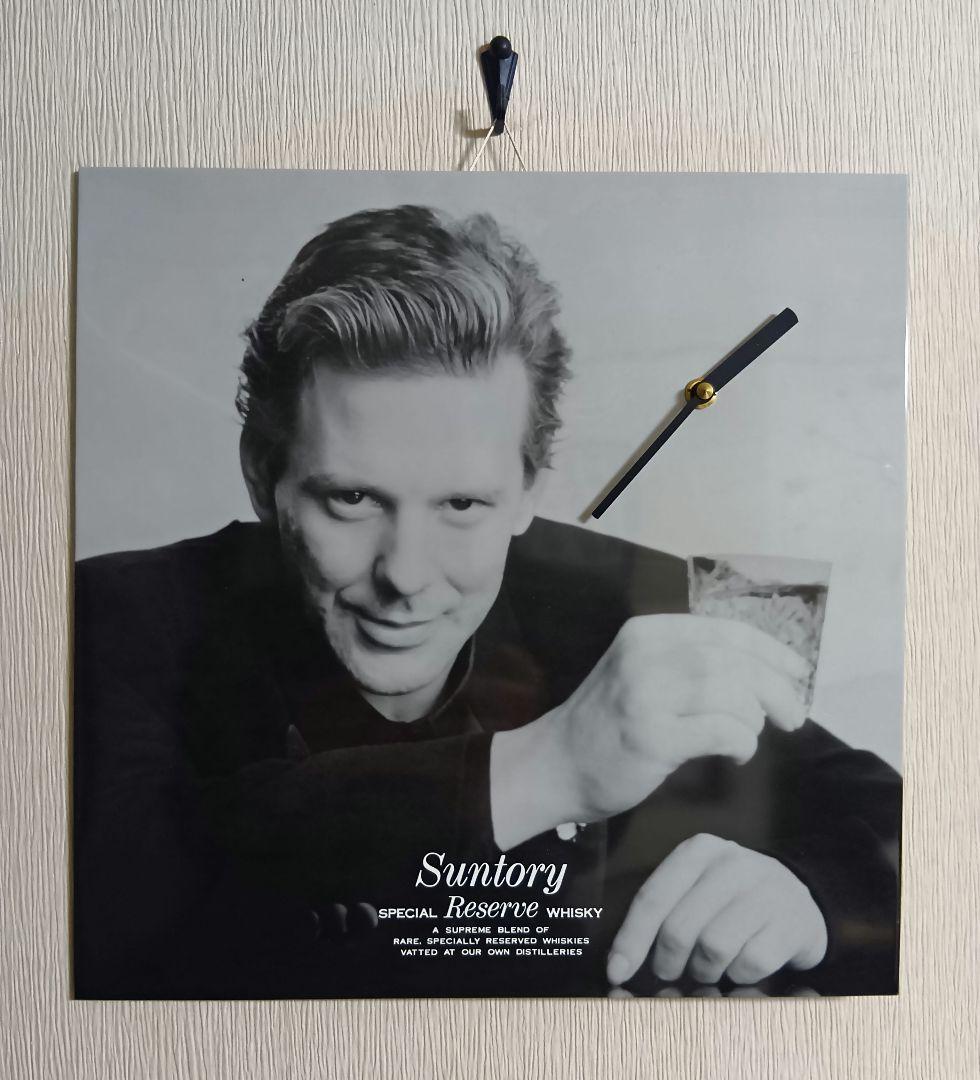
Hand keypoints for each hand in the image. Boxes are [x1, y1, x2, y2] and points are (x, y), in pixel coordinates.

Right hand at [491, 614, 809, 848]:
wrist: (554, 764)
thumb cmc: (608, 723)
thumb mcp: (642, 674)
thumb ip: (690, 664)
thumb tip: (766, 673)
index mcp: (646, 633)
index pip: (724, 630)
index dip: (770, 650)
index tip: (798, 671)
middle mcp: (644, 655)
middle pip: (732, 661)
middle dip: (775, 689)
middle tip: (794, 716)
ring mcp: (644, 695)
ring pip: (730, 693)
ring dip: (752, 720)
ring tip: (745, 738)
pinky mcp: (650, 736)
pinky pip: (721, 731)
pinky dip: (741, 743)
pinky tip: (734, 755)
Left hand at [606, 833, 827, 985]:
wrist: (799, 897)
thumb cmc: (731, 899)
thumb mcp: (696, 888)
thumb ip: (663, 913)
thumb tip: (621, 964)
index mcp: (698, 851)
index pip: (652, 897)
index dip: (631, 939)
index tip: (616, 972)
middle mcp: (731, 863)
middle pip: (679, 928)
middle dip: (667, 961)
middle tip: (669, 972)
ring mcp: (765, 891)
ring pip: (713, 947)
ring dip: (703, 970)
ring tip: (706, 968)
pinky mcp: (791, 922)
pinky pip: (749, 963)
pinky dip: (738, 975)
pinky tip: (739, 966)